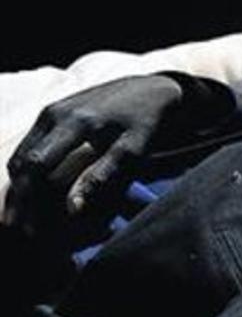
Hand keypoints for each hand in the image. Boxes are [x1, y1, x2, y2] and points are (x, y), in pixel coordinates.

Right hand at [4, 74, 183, 237]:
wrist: (149, 87)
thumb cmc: (146, 122)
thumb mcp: (133, 149)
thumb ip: (102, 175)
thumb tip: (72, 208)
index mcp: (77, 122)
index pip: (38, 166)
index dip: (30, 200)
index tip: (31, 228)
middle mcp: (56, 113)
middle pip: (23, 162)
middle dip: (17, 198)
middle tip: (17, 228)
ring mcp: (51, 110)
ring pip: (21, 153)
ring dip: (17, 185)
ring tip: (20, 215)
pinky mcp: (51, 111)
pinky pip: (28, 144)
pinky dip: (24, 170)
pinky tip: (29, 191)